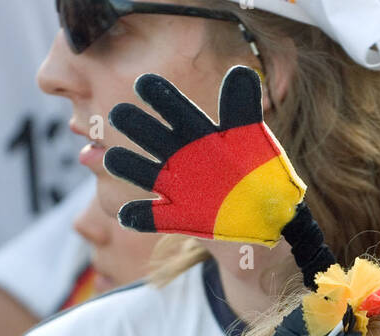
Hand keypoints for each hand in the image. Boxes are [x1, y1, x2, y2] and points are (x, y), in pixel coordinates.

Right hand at [104, 65, 305, 244]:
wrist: (268, 213)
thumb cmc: (258, 169)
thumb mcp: (253, 137)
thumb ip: (243, 108)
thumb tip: (239, 73)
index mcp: (196, 132)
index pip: (173, 107)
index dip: (159, 95)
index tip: (144, 83)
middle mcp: (180, 156)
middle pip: (150, 135)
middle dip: (134, 125)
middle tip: (118, 114)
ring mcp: (177, 186)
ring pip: (144, 173)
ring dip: (127, 166)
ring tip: (112, 159)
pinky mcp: (180, 216)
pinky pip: (154, 217)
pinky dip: (140, 217)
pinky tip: (128, 215)